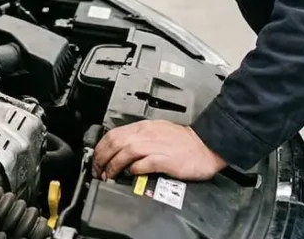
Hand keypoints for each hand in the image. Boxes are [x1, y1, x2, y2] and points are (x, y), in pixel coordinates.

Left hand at [92, 120, 227, 180]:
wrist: (206, 146)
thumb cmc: (183, 141)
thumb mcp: (157, 132)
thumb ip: (139, 138)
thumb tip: (120, 150)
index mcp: (143, 127)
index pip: (113, 134)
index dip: (101, 148)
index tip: (97, 160)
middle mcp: (146, 134)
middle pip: (115, 143)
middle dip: (101, 159)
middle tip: (98, 171)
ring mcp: (155, 146)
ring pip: (125, 152)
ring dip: (113, 166)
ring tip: (109, 176)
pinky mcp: (164, 160)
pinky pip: (142, 164)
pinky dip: (132, 169)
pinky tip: (130, 174)